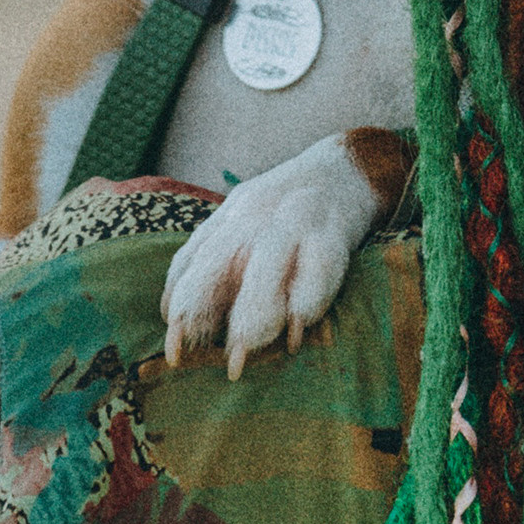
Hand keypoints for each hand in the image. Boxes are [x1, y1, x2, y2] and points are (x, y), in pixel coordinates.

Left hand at [161, 134, 380, 377]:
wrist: (349, 167)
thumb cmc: (289, 209)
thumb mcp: (245, 221)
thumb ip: (217, 260)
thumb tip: (175, 314)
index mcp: (229, 219)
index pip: (190, 262)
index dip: (178, 308)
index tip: (175, 351)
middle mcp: (255, 217)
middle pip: (218, 261)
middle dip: (201, 310)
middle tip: (196, 357)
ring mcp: (294, 219)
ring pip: (266, 261)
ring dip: (253, 311)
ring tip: (244, 352)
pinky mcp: (334, 230)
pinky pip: (318, 265)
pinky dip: (307, 299)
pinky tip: (297, 331)